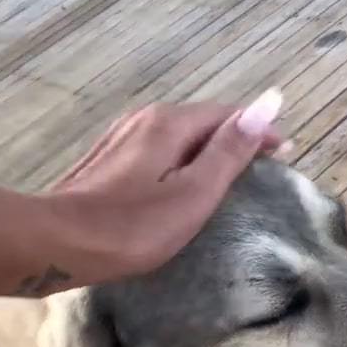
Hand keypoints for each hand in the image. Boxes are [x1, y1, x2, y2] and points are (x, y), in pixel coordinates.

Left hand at [47, 89, 285, 286]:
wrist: (59, 243)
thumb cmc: (133, 227)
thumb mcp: (194, 193)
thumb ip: (230, 150)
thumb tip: (268, 103)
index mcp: (171, 123)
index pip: (228, 115)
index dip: (260, 131)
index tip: (286, 152)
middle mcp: (145, 120)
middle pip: (202, 122)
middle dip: (237, 138)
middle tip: (265, 165)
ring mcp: (121, 139)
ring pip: (178, 137)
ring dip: (209, 150)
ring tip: (230, 174)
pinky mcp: (107, 162)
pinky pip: (158, 152)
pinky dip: (182, 162)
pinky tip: (184, 182)